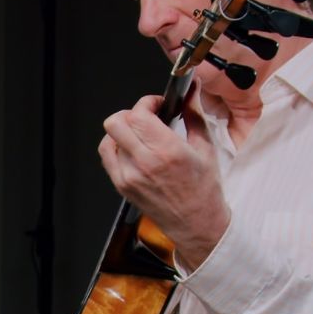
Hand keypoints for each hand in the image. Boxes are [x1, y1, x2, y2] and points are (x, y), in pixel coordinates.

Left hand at [98, 94, 230, 270]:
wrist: (195, 223)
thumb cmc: (203, 190)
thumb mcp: (206, 147)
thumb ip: (194, 113)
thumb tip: (192, 90)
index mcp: (168, 151)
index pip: (139, 114)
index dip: (146, 102)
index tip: (157, 104)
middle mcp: (145, 163)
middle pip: (116, 122)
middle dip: (131, 113)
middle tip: (146, 117)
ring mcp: (129, 176)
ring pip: (109, 137)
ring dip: (123, 130)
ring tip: (140, 136)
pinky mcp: (122, 185)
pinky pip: (106, 155)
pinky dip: (115, 146)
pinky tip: (132, 149)